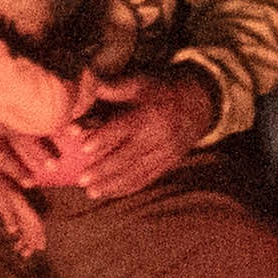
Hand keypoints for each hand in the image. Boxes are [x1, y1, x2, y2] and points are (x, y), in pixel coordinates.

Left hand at [84, 70, 218, 195]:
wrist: (196, 107)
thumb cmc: (159, 93)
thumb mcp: (141, 83)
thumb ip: (115, 87)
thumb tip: (90, 85)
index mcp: (150, 114)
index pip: (124, 128)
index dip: (104, 138)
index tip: (84, 149)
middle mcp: (159, 137)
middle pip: (128, 156)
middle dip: (104, 170)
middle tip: (81, 180)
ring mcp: (166, 154)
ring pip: (137, 173)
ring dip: (113, 184)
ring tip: (91, 192)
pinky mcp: (168, 165)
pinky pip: (147, 179)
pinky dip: (127, 188)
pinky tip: (110, 194)